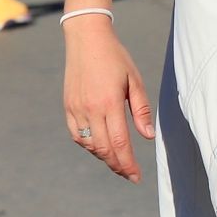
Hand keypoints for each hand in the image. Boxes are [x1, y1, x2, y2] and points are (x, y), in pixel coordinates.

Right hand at [62, 18, 155, 182]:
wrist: (86, 40)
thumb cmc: (116, 58)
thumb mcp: (135, 80)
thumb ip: (141, 109)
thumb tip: (148, 136)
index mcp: (109, 103)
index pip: (119, 143)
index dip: (128, 163)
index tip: (136, 176)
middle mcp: (90, 109)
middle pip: (104, 149)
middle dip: (118, 165)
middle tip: (130, 175)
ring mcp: (76, 109)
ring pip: (89, 145)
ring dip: (104, 157)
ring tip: (119, 162)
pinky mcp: (68, 107)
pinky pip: (78, 135)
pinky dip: (90, 145)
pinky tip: (101, 147)